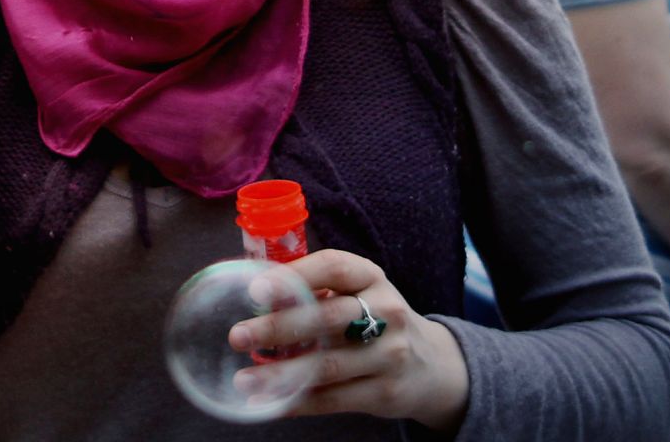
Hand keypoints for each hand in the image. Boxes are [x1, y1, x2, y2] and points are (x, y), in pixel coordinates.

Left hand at [226, 250, 468, 432]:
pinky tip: (269, 402)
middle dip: (278, 327)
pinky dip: (298, 402)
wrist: (431, 366)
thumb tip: (255, 294)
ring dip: (280, 375)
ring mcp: (390, 355)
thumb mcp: (359, 293)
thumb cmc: (376, 320)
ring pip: (328, 366)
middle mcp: (386, 313)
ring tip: (243, 378)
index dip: (296, 275)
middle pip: (327, 318)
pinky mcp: (385, 392)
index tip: (256, 289)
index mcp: (371, 278)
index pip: (334, 267)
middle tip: (238, 335)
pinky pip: (334, 399)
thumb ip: (317, 290)